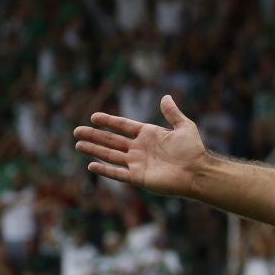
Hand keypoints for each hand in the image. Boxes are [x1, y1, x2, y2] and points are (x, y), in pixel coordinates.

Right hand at [74, 95, 208, 196]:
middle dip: (94, 135)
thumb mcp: (184, 127)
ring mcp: (138, 163)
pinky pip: (117, 173)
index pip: (123, 126)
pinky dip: (105, 170)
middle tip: (76, 131)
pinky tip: (91, 165)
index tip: (93, 117)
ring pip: (110, 155)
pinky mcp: (138, 177)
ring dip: (94, 150)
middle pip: (112, 141)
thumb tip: (165, 97)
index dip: (109, 122)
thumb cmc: (194, 151)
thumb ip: (172, 113)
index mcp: (148, 135)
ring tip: (78, 144)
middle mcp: (140, 148)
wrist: (198, 173)